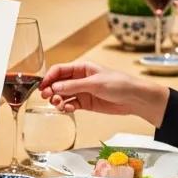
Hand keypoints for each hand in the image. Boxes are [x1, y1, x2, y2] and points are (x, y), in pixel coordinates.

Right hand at [39, 62, 169, 125]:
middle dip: (51, 90)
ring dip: (58, 100)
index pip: (60, 70)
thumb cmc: (119, 84)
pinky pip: (71, 104)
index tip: (42, 86)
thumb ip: (73, 86)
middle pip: (59, 83)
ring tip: (59, 105)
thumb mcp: (95, 83)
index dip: (49, 77)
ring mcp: (83, 91)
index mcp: (82, 68)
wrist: (135, 99)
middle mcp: (80, 78)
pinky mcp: (86, 103)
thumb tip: (55, 87)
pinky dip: (67, 107)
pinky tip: (68, 109)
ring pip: (63, 95)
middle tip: (47, 97)